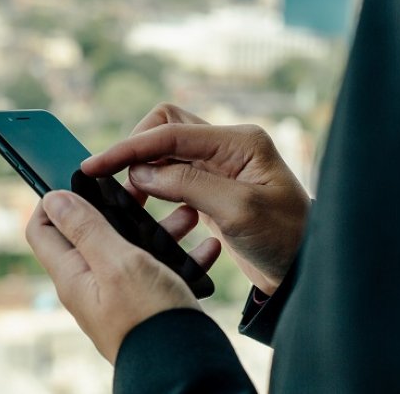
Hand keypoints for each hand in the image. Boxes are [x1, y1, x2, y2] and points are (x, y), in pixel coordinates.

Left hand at [26, 190, 220, 362]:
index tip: (84, 180)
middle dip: (119, 206)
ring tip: (188, 215)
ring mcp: (120, 294)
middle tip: (144, 190)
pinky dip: (181, 255)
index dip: (56, 200)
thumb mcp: (116, 263)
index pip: (44, 229)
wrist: (185, 368)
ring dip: (158, 228)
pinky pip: (160, 270)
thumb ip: (85, 228)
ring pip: (133, 247)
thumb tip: (53, 198)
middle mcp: (92, 284)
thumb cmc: (149, 318)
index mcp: (73, 274)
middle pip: (93, 232)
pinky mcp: (148, 303)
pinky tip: (205, 248)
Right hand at [81, 103, 310, 294]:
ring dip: (144, 171)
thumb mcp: (238, 211)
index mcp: (240, 142)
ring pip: (167, 151)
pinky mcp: (214, 189)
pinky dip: (155, 187)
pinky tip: (148, 210)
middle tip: (117, 186)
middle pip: (166, 127)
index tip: (94, 166)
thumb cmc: (284, 239)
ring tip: (128, 202)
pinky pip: (174, 176)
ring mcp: (221, 167)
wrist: (304, 271)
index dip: (128, 148)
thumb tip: (141, 173)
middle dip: (136, 151)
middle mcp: (229, 147)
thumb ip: (188, 185)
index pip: (170, 132)